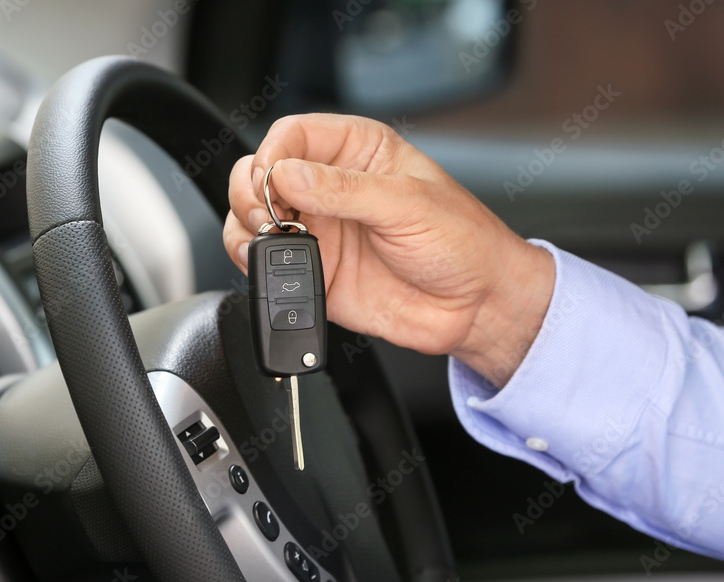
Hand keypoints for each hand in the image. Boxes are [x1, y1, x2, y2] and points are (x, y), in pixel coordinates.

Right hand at [224, 114, 554, 386]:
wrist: (475, 306)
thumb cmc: (461, 242)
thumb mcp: (407, 204)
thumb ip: (344, 190)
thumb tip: (287, 175)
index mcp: (359, 152)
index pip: (294, 133)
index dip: (274, 153)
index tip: (273, 179)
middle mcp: (332, 188)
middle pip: (261, 172)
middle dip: (252, 189)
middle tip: (269, 212)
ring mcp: (319, 230)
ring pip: (252, 216)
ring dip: (247, 225)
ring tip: (272, 237)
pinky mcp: (314, 271)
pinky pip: (265, 262)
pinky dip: (255, 262)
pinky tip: (277, 264)